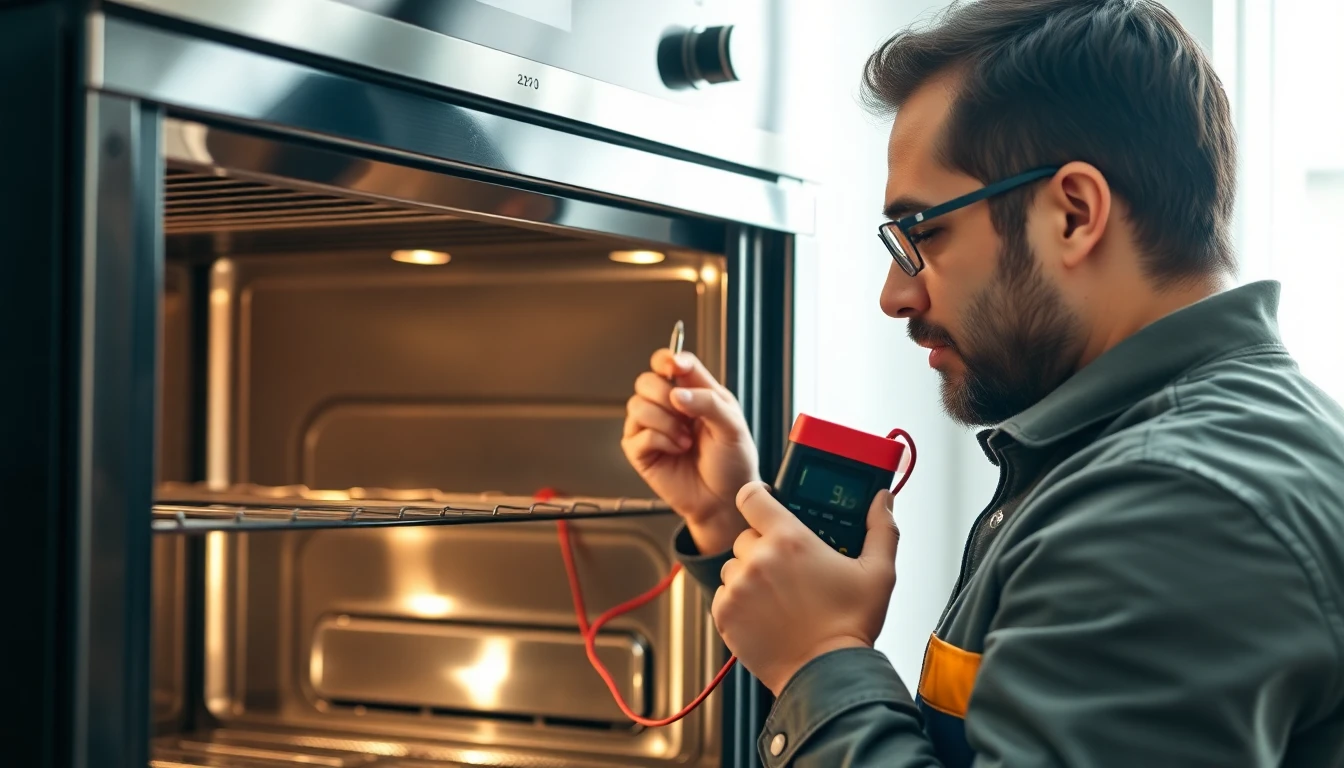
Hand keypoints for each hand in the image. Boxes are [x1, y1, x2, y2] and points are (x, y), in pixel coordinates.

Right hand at [622, 349, 759, 553]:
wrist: (725, 500)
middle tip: (685, 414)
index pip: (670, 362)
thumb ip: (708, 402)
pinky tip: (677, 450)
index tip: (675, 367)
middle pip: (646, 380)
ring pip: (636, 405)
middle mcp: (669, 407)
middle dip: (663, 394)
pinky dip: (660, 440)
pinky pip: (636, 434)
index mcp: (693, 392)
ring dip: (665, 422)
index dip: (668, 359)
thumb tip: (676, 393)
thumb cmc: (733, 462)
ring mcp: (651, 428)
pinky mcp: (640, 450)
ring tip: (685, 440)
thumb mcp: (732, 426)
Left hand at [711, 482, 899, 694]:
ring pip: (733, 566)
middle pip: (746, 536)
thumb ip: (881, 529)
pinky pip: (725, 595)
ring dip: (749, 574)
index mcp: (790, 539)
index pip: (752, 496)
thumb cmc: (850, 625)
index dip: (757, 495)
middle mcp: (758, 558)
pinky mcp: (725, 614)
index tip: (764, 501)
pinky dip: (740, 601)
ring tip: (778, 595)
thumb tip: (881, 500)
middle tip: (787, 567)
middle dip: (763, 546)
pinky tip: (766, 613)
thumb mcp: (878, 572)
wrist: (826, 674)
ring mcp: (738, 587)